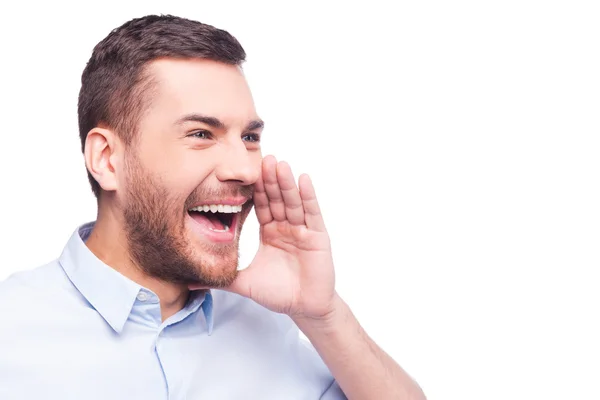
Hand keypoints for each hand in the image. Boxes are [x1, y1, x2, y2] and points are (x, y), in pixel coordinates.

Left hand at [227, 155, 336, 320]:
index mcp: (270, 233)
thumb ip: (221, 278)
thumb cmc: (278, 294)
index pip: (261, 206)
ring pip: (292, 202)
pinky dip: (307, 196)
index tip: (245, 172)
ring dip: (286, 183)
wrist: (303, 308)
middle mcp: (286, 227)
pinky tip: (303, 179)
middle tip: (263, 158)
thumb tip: (190, 281)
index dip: (255, 190)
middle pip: (277, 199)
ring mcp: (303, 230)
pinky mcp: (318, 236)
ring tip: (280, 164)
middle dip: (270, 180)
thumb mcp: (244, 283)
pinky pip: (312, 213)